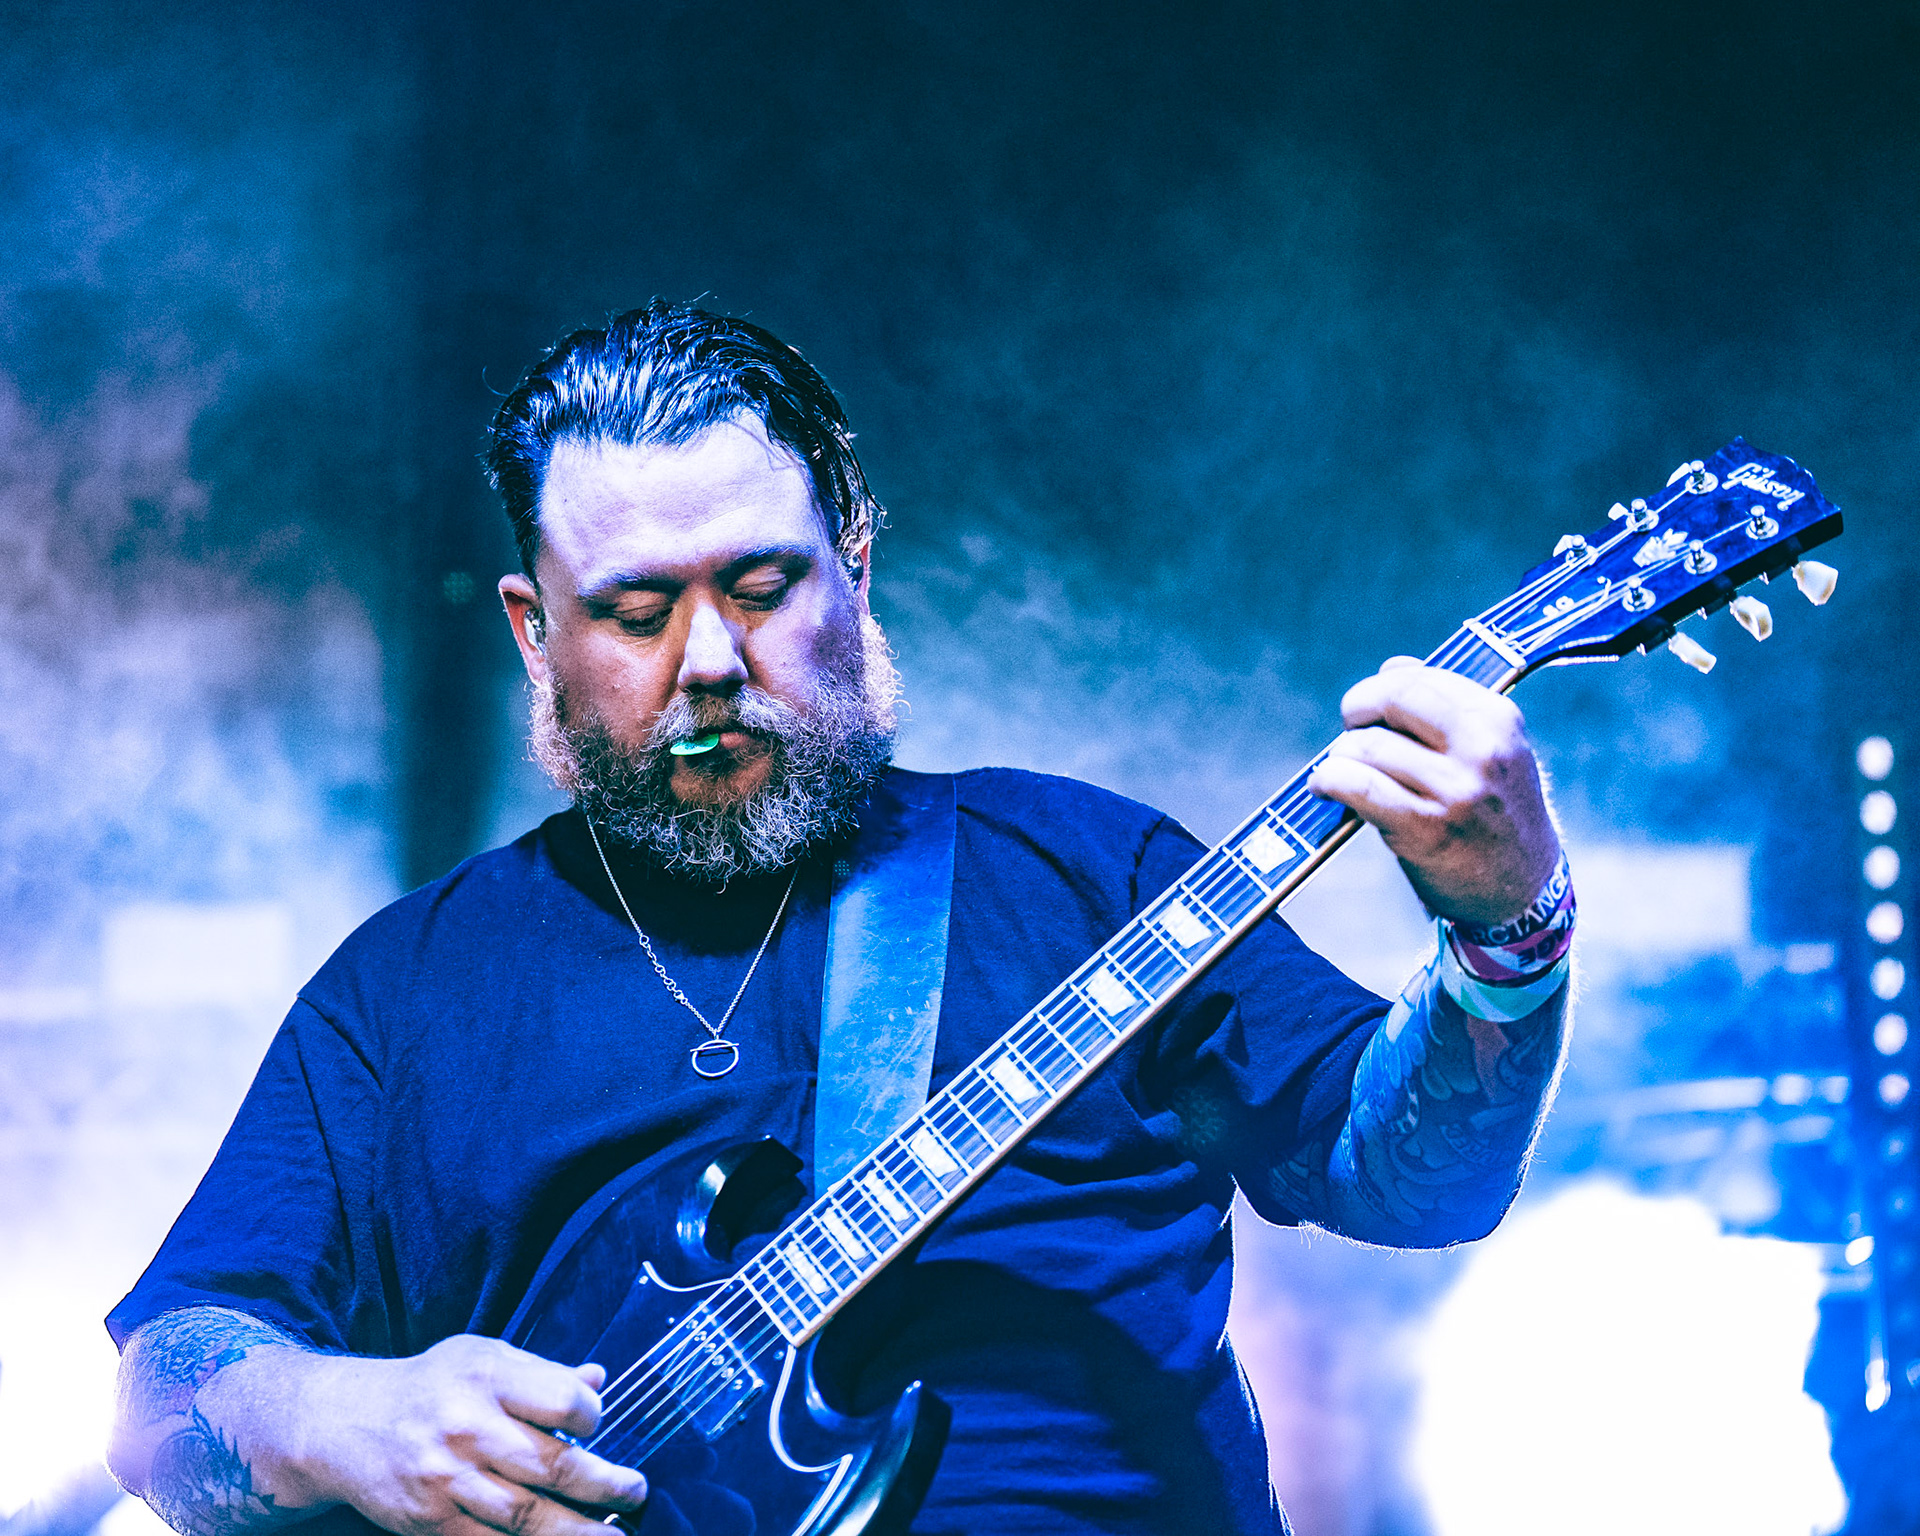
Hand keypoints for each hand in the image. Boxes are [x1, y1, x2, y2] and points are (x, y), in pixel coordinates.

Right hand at [290, 1335, 646, 1535]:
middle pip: (551, 1466)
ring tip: (615, 1535)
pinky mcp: (431, 1522)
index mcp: (487, 1376)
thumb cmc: (430, 1386)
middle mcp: (468, 1427)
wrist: (347, 1424)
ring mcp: (447, 1480)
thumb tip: (598, 1380)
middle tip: (636, 1492)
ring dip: (577, 1530)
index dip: (592, 1417)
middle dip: (605, 1486)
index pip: (562, 1401)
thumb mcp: (483, 1357)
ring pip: (526, 1515)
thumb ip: (541, 1374)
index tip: (598, 1427)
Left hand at [1305, 657, 1559, 926]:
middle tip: (1350, 730)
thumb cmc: (1495, 815)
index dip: (1381, 688)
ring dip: (1341, 756)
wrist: (1522, 891)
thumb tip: (1392, 667)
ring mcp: (1456, 790)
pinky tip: (1325, 787)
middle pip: (1393, 697)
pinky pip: (1358, 786)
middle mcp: (1482, 750)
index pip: (1420, 677)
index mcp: (1499, 720)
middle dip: (1357, 709)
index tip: (1370, 711)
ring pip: (1367, 746)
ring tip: (1342, 771)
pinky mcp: (1425, 829)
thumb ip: (1445, 706)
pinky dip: (1329, 780)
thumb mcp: (1492, 752)